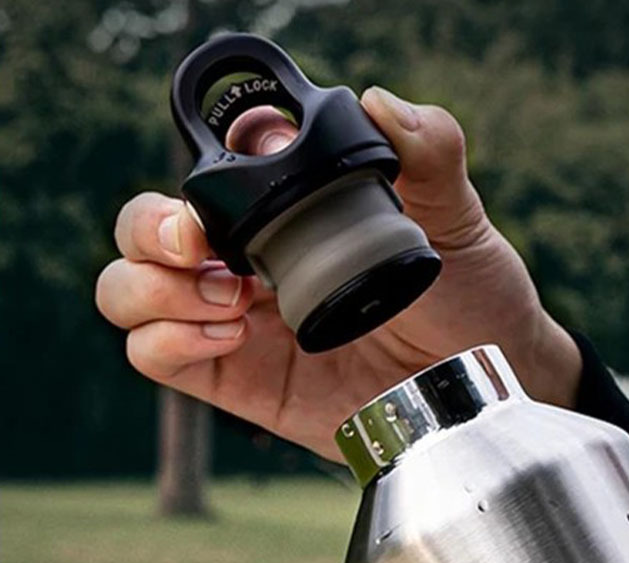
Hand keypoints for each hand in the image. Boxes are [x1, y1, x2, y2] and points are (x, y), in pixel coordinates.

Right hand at [94, 90, 581, 460]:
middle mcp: (249, 264)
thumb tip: (382, 105)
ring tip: (231, 299)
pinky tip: (230, 333)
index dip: (198, 170)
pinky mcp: (241, 383)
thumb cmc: (472, 294)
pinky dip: (169, 341)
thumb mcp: (457, 217)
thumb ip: (430, 152)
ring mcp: (240, 324)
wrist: (491, 376)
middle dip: (149, 228)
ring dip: (153, 286)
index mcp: (285, 216)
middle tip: (198, 243)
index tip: (239, 178)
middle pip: (142, 231)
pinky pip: (156, 359)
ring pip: (130, 293)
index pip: (202, 176)